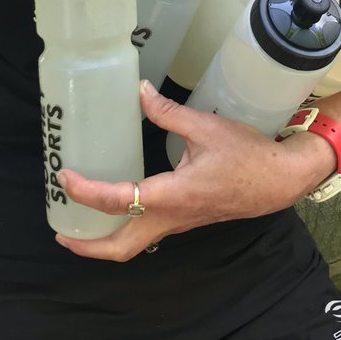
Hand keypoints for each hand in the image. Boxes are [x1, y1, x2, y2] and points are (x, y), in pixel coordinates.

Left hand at [54, 82, 336, 260]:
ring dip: (105, 240)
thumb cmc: (246, 155)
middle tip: (61, 232)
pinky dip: (126, 228)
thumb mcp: (205, 127)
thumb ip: (167, 112)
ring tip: (81, 222)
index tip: (65, 177)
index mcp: (171, 195)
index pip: (118, 200)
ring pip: (135, 245)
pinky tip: (120, 207)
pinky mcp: (187, 220)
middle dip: (87, 245)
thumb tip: (138, 91)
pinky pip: (149, 233)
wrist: (280, 180)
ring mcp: (179, 223)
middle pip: (121, 248)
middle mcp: (171, 218)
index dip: (86, 191)